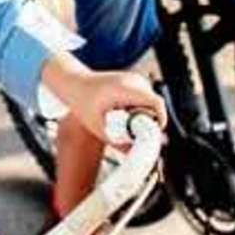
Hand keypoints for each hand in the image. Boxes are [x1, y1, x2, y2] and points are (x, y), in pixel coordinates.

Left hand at [46, 61, 165, 147]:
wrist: (74, 83)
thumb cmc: (82, 103)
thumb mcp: (98, 128)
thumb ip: (117, 143)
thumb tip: (136, 155)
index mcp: (125, 89)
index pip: (156, 103)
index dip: (160, 120)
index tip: (153, 134)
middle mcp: (133, 81)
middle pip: (155, 105)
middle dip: (151, 121)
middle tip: (136, 133)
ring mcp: (135, 79)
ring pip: (152, 102)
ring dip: (146, 115)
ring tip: (127, 123)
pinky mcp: (134, 81)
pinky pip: (147, 98)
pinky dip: (142, 109)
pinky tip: (127, 115)